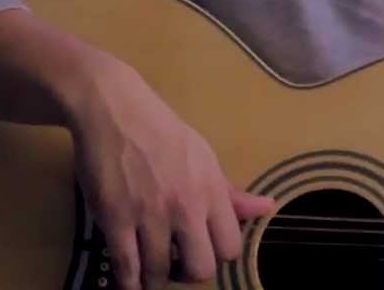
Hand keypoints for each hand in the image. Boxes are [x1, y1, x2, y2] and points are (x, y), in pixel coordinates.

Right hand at [69, 61, 276, 288]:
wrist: (116, 111)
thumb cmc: (163, 132)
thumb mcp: (204, 158)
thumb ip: (231, 193)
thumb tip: (268, 208)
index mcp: (211, 191)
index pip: (230, 247)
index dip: (217, 256)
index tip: (202, 252)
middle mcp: (186, 207)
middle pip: (200, 268)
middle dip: (187, 274)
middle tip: (175, 266)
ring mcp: (150, 215)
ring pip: (159, 272)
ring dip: (153, 279)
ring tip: (148, 273)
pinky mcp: (116, 219)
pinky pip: (126, 267)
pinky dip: (126, 281)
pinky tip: (126, 280)